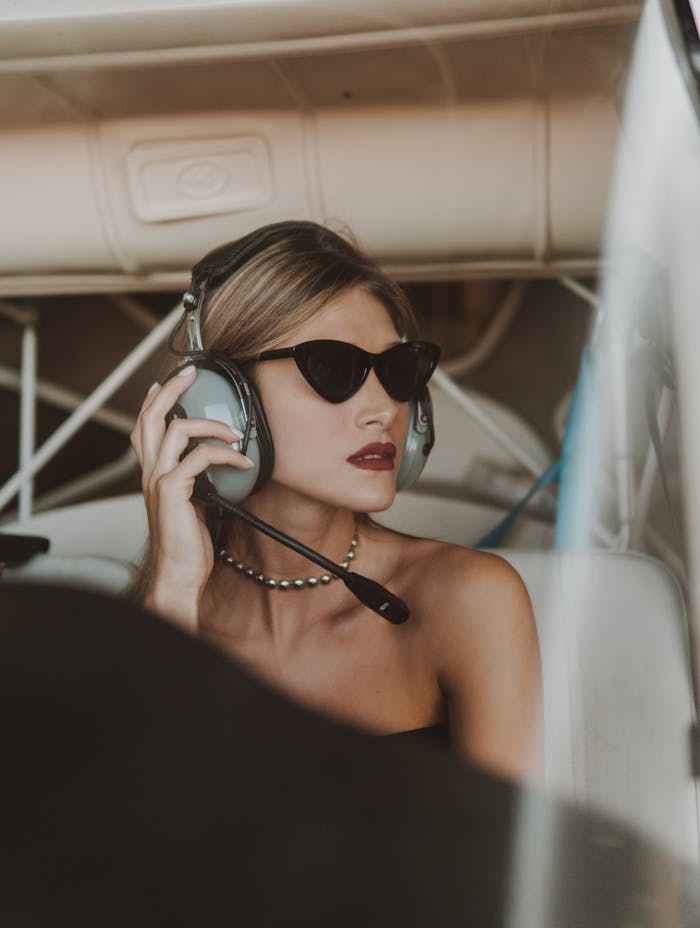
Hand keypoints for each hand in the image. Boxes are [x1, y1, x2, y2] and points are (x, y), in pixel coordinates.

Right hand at [130, 365, 253, 628]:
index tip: (168, 381)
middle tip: (190, 373)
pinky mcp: (172, 491)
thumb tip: (221, 462)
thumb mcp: (195, 504)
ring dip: (210, 423)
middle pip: (150, 418)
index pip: (145, 428)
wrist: (180, 575)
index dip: (154, 401)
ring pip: (175, 430)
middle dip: (170, 390)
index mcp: (153, 475)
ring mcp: (158, 481)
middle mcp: (150, 474)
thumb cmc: (189, 546)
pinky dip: (226, 455)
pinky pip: (200, 458)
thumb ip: (199, 481)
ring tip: (236, 431)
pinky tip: (244, 463)